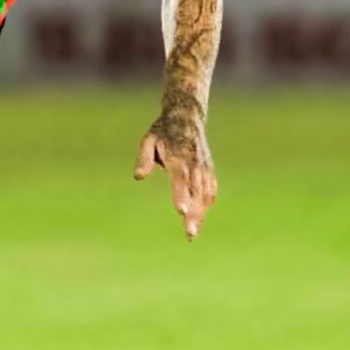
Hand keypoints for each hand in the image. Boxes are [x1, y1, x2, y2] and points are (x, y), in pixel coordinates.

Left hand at [134, 105, 215, 240]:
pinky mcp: (208, 169)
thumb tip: (139, 176)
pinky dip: (206, 204)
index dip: (181, 195)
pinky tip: (199, 218)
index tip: (181, 211)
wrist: (187, 116)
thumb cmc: (163, 130)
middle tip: (189, 233)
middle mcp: (194, 164)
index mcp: (179, 156)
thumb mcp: (149, 139)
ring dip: (200, 214)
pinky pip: (210, 190)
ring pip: (205, 194)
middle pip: (195, 192)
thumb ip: (144, 158)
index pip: (181, 179)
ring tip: (192, 233)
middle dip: (193, 213)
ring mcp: (204, 167)